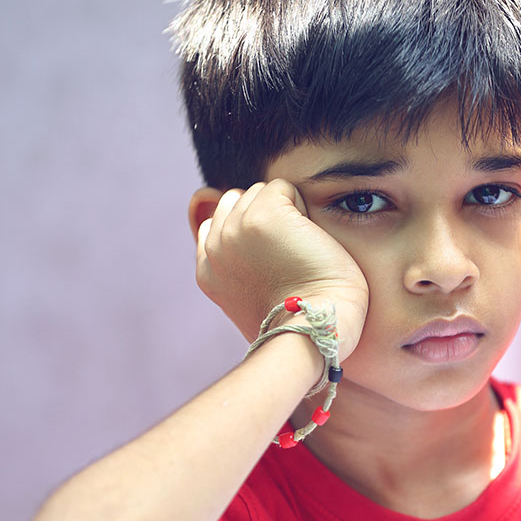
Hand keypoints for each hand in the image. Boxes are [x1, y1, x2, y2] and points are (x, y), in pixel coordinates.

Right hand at [190, 180, 368, 361]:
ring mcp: (236, 228)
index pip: (217, 223)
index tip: (273, 259)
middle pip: (238, 201)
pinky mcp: (264, 215)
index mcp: (207, 270)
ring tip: (298, 250)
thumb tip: (244, 229)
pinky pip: (284, 187)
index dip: (250, 232)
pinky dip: (302, 206)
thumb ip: (238, 265)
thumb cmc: (298, 321)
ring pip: (260, 192)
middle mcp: (215, 247)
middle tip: (288, 257)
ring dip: (285, 211)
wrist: (313, 333)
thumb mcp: (252, 298)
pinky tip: (307, 240)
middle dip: (265, 217)